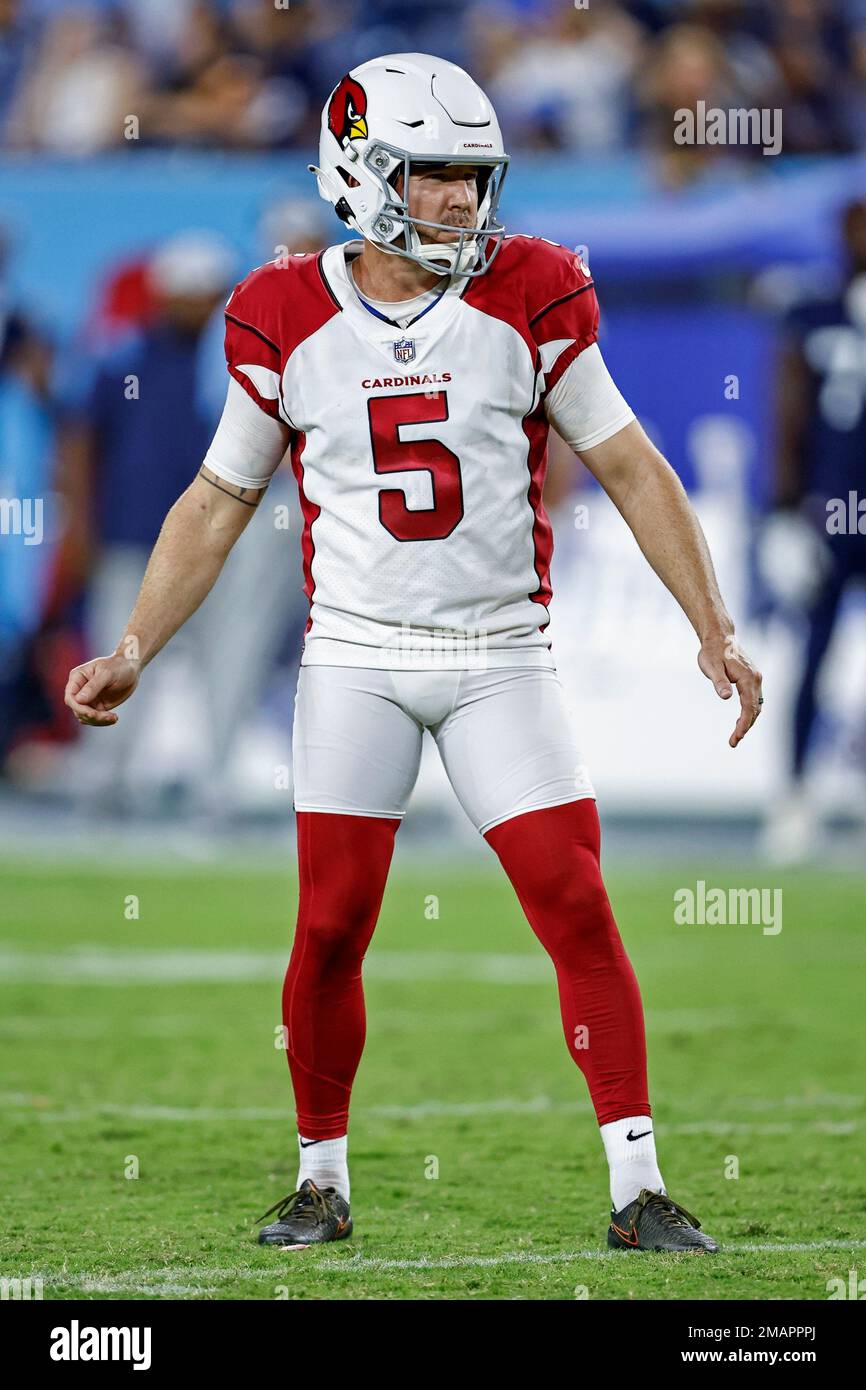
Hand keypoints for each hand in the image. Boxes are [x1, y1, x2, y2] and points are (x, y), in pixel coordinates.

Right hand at [64, 653, 140, 726]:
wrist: (131, 668)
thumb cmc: (118, 666)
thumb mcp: (107, 673)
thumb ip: (93, 686)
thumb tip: (79, 700)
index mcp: (77, 678)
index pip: (70, 697)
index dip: (78, 708)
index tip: (92, 713)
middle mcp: (80, 690)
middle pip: (77, 710)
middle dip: (91, 716)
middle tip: (108, 717)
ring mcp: (88, 699)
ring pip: (85, 717)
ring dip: (98, 721)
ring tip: (114, 718)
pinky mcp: (97, 706)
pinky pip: (95, 719)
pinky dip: (103, 722)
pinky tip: (114, 718)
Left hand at [697, 632, 762, 748]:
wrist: (720, 637)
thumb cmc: (712, 652)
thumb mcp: (711, 666)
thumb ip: (719, 682)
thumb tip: (726, 697)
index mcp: (748, 677)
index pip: (749, 706)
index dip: (744, 723)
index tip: (736, 737)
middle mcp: (756, 679)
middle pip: (755, 709)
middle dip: (745, 727)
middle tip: (733, 742)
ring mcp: (756, 679)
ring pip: (756, 706)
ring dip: (748, 722)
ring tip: (735, 737)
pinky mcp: (752, 679)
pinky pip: (754, 700)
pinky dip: (749, 713)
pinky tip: (740, 721)